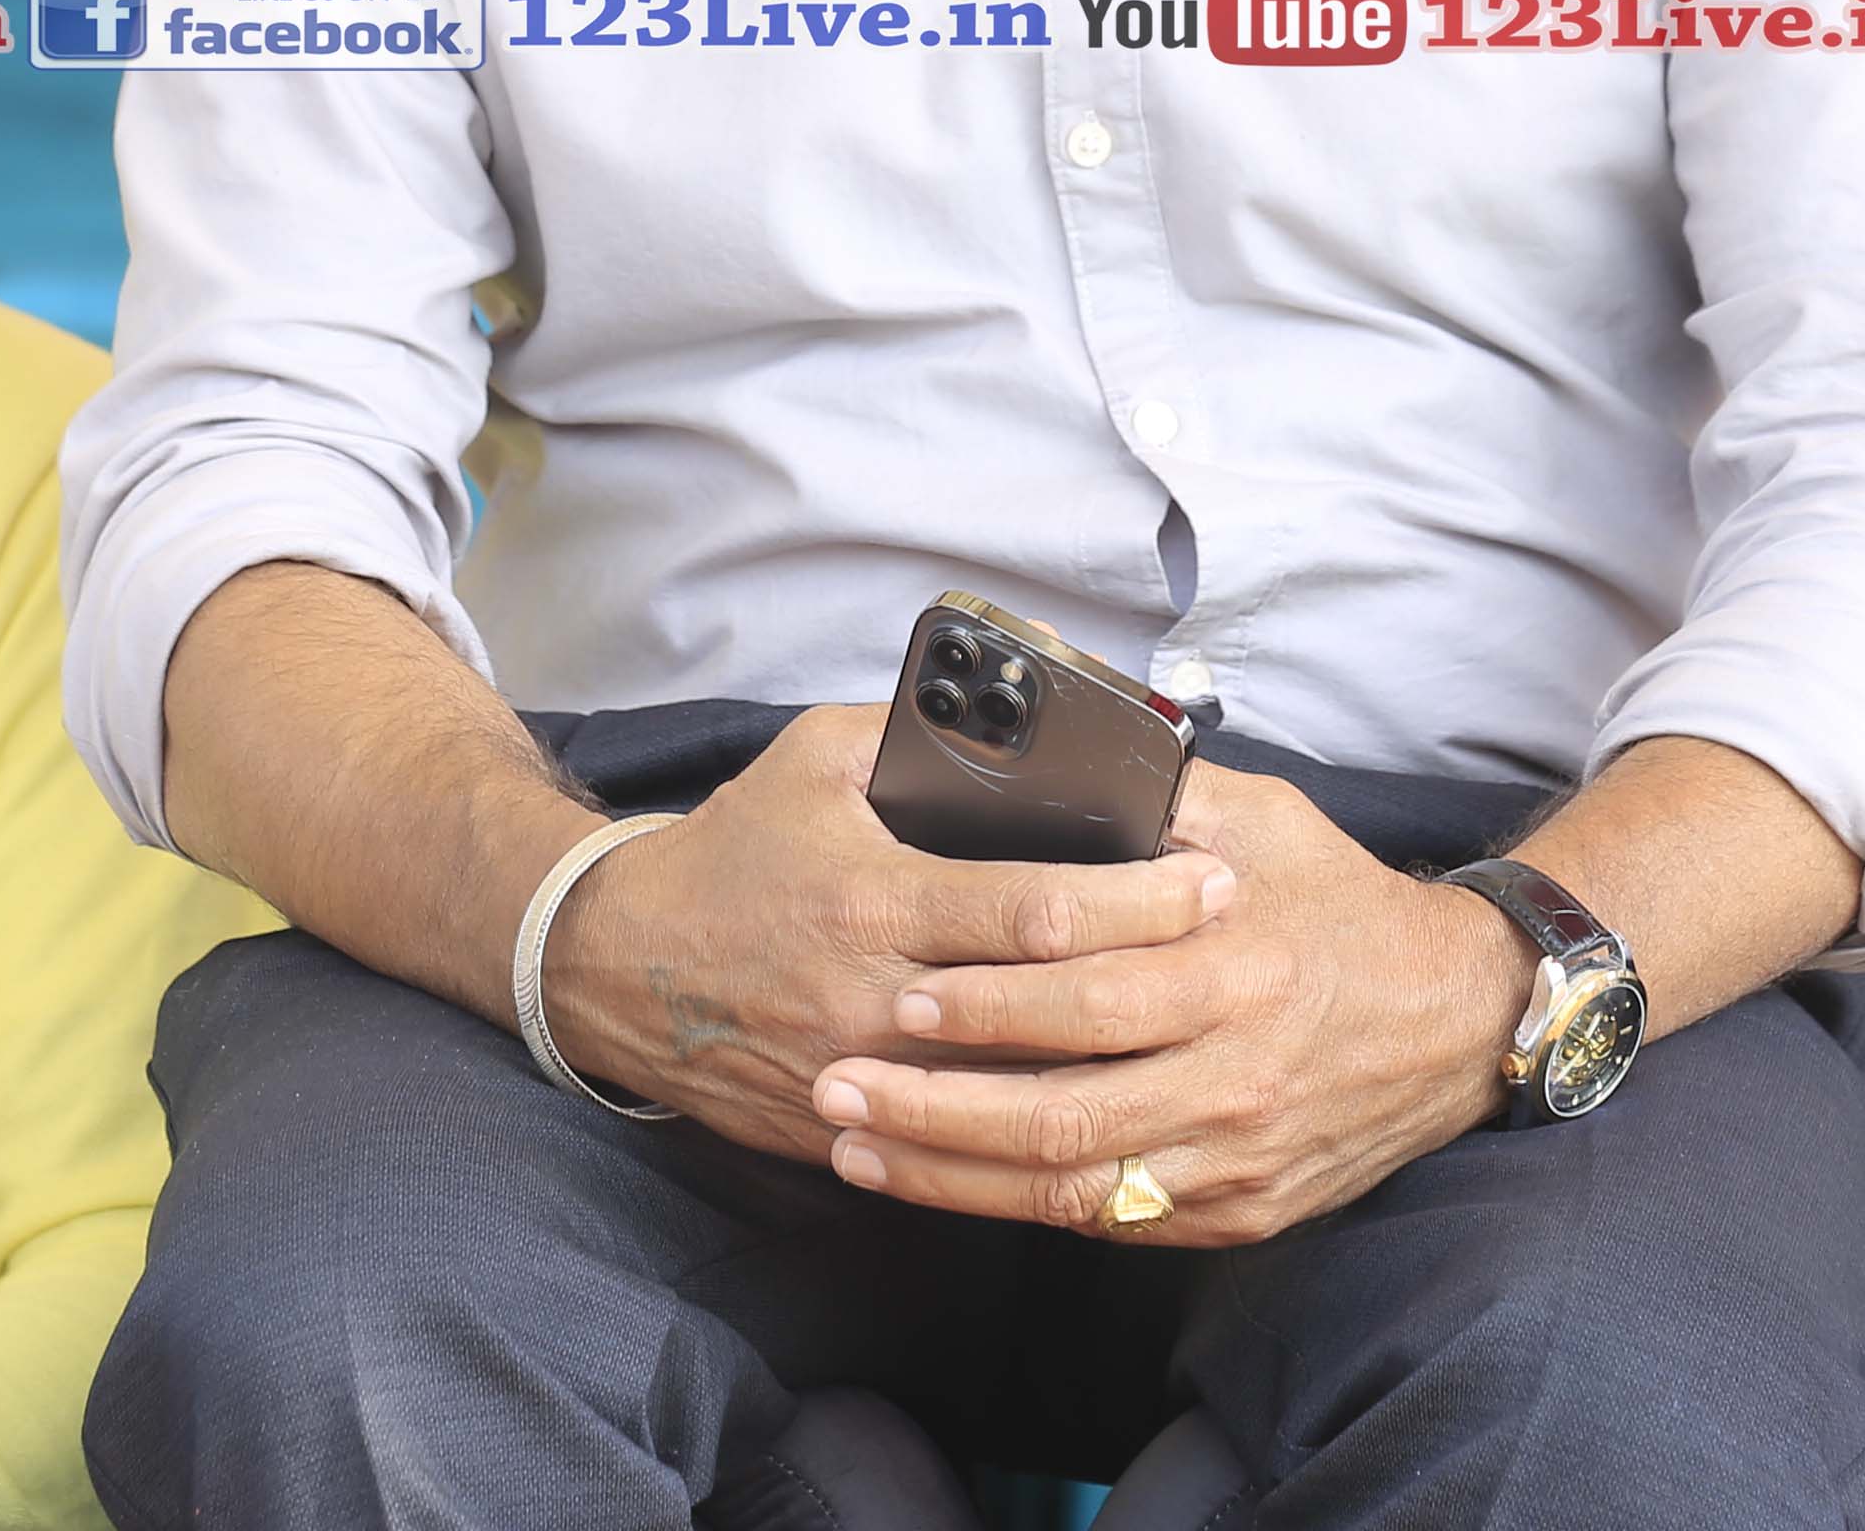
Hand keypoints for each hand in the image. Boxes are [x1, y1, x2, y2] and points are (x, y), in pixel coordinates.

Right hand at [535, 705, 1235, 1161]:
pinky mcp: (846, 1135)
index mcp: (878, 897)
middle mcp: (875, 998)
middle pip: (1049, 1009)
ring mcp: (863, 1080)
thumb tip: (1020, 719)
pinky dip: (1036, 1130)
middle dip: (1156, 981)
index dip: (1138, 900)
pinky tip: (1110, 1108)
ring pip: (1017, 1095)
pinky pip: (960, 1146)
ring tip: (1202, 1039)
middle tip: (1245, 959)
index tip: (1216, 880)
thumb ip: (914, 735)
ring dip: (1113, 1070)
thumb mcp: (815, 759)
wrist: (620, 966)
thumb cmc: (733, 849)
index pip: (1036, 908)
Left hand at [805, 759, 1534, 1246]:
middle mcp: (1235, 1077)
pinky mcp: (1239, 1212)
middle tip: (838, 1086)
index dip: (994, 1005)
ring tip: (855, 1151)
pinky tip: (945, 1187)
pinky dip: (1021, 1209)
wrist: (1455, 1017)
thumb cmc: (1340, 903)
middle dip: (935, 1108)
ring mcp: (1236, 1158)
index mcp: (1235, 970)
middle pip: (1062, 1111)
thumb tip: (1050, 752)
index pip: (1093, 998)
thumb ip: (1156, 803)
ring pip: (1072, 1186)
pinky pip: (1113, 1223)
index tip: (905, 993)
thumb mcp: (1263, 820)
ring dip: (952, 1175)